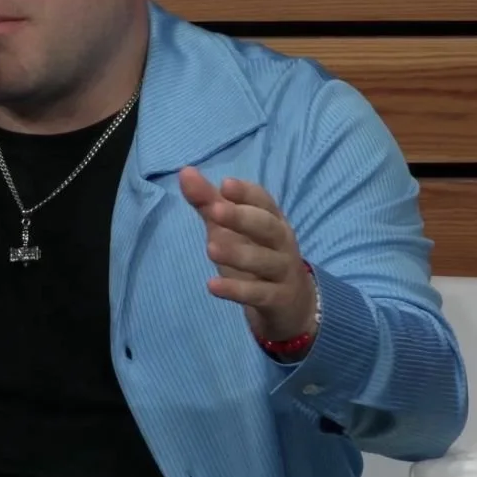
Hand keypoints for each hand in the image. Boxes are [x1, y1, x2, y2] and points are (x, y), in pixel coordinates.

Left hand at [177, 167, 316, 342]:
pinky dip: (236, 291)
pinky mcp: (278, 299)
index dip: (246, 193)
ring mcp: (283, 271)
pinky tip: (212, 286)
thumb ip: (209, 202)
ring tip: (210, 248)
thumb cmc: (256, 255)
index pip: (264, 201)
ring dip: (238, 253)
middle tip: (215, 210)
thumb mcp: (231, 229)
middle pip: (267, 226)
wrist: (291, 304)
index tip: (225, 184)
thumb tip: (185, 171)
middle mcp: (282, 242)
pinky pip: (259, 294)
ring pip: (264, 260)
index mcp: (273, 219)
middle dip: (242, 217)